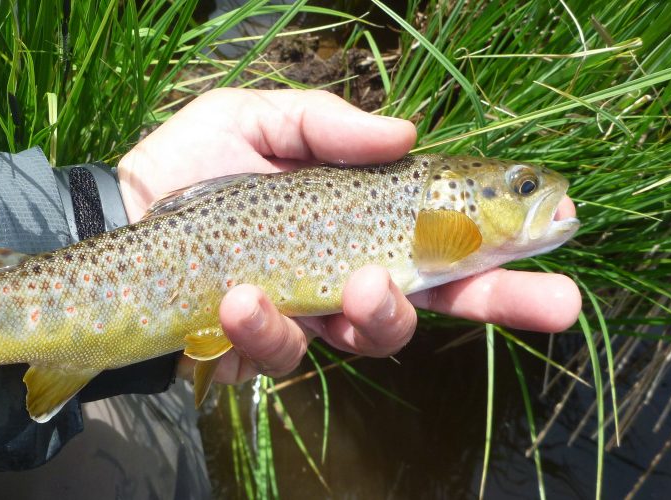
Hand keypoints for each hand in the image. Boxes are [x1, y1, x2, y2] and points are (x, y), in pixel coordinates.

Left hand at [117, 88, 581, 383]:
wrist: (116, 212)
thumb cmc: (189, 163)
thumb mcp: (257, 120)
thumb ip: (326, 125)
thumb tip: (406, 133)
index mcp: (355, 216)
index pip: (439, 231)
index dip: (497, 239)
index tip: (555, 233)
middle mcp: (343, 269)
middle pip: (437, 297)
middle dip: (498, 301)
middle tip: (553, 302)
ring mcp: (305, 311)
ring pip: (372, 334)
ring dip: (376, 313)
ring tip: (352, 287)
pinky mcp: (258, 342)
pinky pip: (284, 349)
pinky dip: (269, 325)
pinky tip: (242, 295)